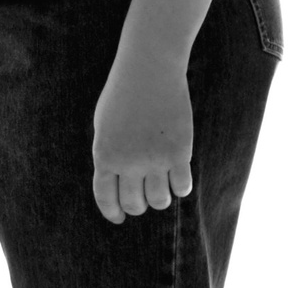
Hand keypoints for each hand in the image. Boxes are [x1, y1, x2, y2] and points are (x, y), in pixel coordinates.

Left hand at [91, 55, 193, 224]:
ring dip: (160, 199)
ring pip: (160, 200)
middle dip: (138, 206)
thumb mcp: (104, 127)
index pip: (106, 198)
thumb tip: (119, 186)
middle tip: (143, 199)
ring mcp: (155, 158)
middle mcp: (128, 162)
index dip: (113, 212)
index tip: (119, 218)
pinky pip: (182, 187)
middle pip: (134, 204)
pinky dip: (181, 187)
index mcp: (105, 155)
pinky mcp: (179, 153)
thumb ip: (109, 156)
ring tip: (161, 188)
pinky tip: (178, 178)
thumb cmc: (123, 96)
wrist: (149, 70)